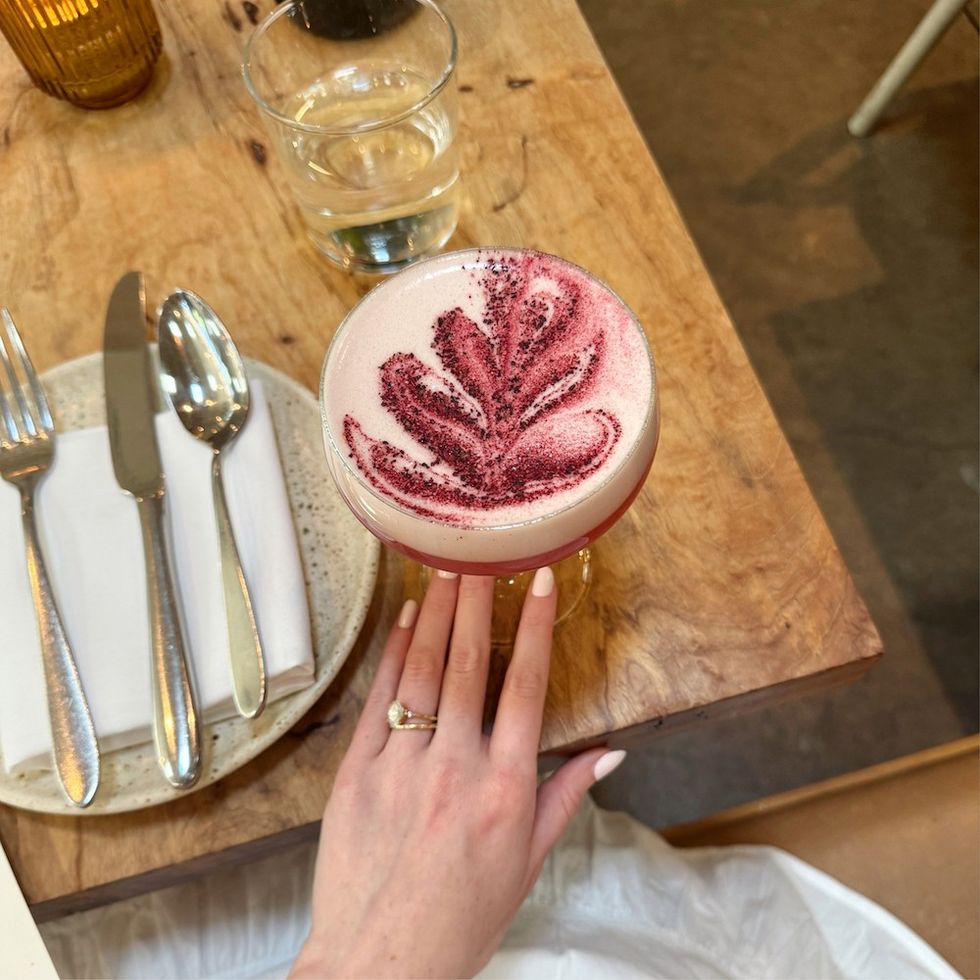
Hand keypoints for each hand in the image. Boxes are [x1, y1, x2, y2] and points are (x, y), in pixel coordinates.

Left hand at [291, 569, 625, 978]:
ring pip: (423, 670)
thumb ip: (565, 796)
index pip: (528, 688)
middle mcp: (455, 768)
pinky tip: (405, 615)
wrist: (379, 964)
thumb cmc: (462, 918)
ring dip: (436, 610)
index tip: (542, 582)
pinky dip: (394, 652)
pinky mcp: (357, 772)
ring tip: (446, 564)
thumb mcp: (528, 862)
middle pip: (470, 663)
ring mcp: (402, 767)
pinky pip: (380, 699)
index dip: (537, 627)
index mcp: (505, 789)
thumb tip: (610, 752)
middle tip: (483, 549)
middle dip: (479, 599)